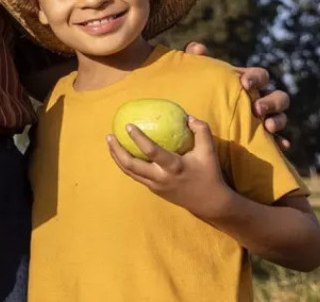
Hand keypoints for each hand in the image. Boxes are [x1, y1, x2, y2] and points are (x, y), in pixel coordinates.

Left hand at [106, 116, 232, 219]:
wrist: (209, 202)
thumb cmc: (209, 173)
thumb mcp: (209, 151)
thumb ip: (201, 131)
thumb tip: (187, 117)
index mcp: (174, 167)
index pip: (152, 152)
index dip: (138, 138)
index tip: (128, 125)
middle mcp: (161, 178)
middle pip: (131, 165)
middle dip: (117, 150)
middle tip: (110, 136)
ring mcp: (155, 185)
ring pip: (129, 172)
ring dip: (117, 157)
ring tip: (111, 142)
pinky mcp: (153, 190)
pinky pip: (135, 175)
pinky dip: (126, 164)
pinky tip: (121, 153)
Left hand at [185, 41, 289, 140]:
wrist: (196, 126)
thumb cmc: (198, 95)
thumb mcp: (194, 77)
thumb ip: (194, 60)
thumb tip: (199, 48)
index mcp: (248, 84)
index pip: (260, 76)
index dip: (255, 78)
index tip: (244, 83)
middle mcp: (260, 100)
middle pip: (279, 97)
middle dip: (271, 102)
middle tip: (257, 108)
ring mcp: (264, 120)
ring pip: (281, 117)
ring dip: (278, 121)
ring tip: (267, 127)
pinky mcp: (262, 139)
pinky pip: (277, 142)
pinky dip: (280, 142)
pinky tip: (281, 146)